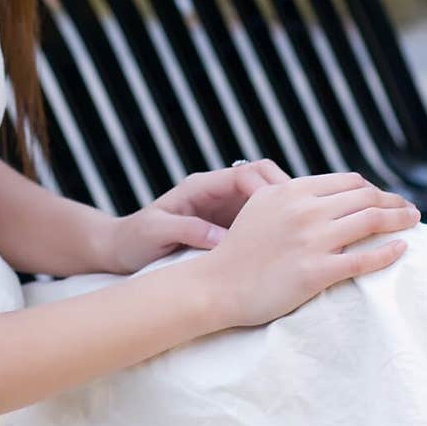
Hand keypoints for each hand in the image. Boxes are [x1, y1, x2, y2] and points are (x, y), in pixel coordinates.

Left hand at [109, 160, 291, 273]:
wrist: (120, 252)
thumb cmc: (134, 240)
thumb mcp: (155, 232)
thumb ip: (186, 230)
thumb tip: (222, 238)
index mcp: (201, 187)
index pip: (245, 174)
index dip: (267, 188)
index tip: (282, 210)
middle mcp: (217, 193)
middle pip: (264, 180)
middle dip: (287, 194)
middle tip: (306, 219)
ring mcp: (225, 210)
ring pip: (267, 200)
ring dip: (285, 212)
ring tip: (306, 234)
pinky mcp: (229, 229)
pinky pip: (260, 222)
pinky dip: (276, 230)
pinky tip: (289, 249)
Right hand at [199, 171, 420, 327]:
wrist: (218, 283)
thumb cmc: (240, 248)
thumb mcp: (262, 205)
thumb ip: (292, 194)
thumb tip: (325, 193)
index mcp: (291, 190)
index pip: (348, 181)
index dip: (373, 188)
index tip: (384, 198)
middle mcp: (304, 209)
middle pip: (365, 197)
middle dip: (394, 201)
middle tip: (409, 210)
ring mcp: (311, 240)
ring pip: (370, 221)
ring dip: (399, 219)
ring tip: (412, 222)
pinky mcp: (316, 272)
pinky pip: (364, 259)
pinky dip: (388, 252)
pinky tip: (400, 248)